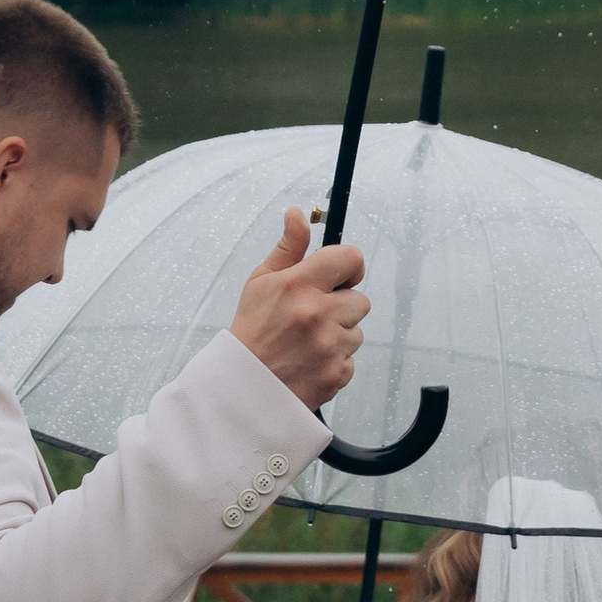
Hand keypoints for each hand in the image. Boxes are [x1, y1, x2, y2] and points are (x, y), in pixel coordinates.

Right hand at [230, 205, 367, 410]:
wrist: (242, 388)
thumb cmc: (251, 332)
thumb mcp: (260, 282)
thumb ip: (288, 247)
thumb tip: (297, 213)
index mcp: (300, 285)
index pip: (351, 258)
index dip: (348, 266)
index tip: (338, 277)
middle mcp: (318, 314)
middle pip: (360, 300)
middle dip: (340, 307)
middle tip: (310, 318)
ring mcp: (330, 346)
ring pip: (356, 332)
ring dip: (337, 336)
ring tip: (305, 343)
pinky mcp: (336, 373)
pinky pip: (350, 360)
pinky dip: (334, 362)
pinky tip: (309, 362)